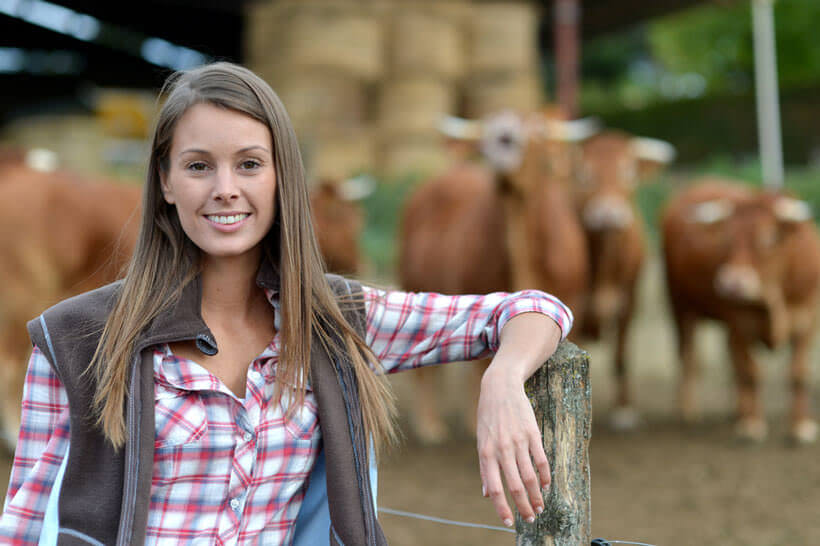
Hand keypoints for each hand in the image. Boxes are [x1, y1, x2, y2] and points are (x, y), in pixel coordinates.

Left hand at [476, 365, 549, 526]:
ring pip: (530, 476)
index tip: (508, 522)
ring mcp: (518, 441)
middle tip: (530, 519)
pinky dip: (545, 476)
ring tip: (540, 507)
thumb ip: (485, 468)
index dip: (502, 508)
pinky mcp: (532, 433)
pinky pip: (541, 460)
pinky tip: (546, 486)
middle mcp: (502, 449)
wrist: (500, 387)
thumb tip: (486, 493)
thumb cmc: (488, 417)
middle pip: (515, 486)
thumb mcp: (480, 441)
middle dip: (523, 507)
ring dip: (536, 495)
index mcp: (486, 453)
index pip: (495, 488)